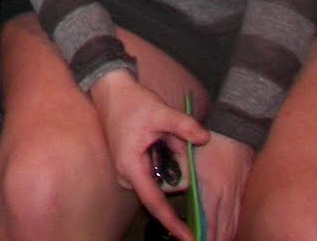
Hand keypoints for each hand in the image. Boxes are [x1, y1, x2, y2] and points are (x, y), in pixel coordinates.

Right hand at [87, 71, 208, 240]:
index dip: (173, 222)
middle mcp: (127, 174)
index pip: (155, 202)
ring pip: (160, 179)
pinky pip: (155, 172)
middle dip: (176, 171)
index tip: (189, 238)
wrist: (111, 90)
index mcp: (131, 166)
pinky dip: (165, 159)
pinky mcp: (131, 166)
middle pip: (161, 189)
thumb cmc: (132, 102)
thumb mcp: (161, 111)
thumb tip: (205, 138)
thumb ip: (184, 126)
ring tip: (164, 134)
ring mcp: (128, 171)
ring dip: (169, 161)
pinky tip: (162, 138)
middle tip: (175, 143)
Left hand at [193, 132, 253, 240]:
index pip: (208, 224)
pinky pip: (239, 215)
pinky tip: (228, 233)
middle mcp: (226, 195)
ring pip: (233, 225)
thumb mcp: (190, 160)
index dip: (203, 238)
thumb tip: (179, 197)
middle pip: (223, 230)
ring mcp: (238, 193)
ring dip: (225, 237)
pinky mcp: (244, 189)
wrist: (235, 128)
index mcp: (210, 188)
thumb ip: (185, 181)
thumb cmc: (208, 143)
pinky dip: (233, 227)